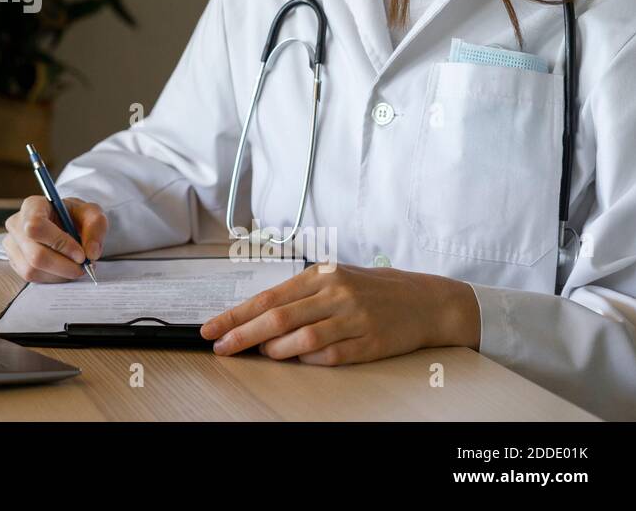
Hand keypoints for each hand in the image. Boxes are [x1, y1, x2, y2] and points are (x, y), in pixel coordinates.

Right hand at [4, 195, 106, 282]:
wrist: (65, 225)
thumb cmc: (75, 216)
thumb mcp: (91, 213)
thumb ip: (96, 227)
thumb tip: (91, 253)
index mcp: (32, 206)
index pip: (36, 226)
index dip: (59, 243)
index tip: (81, 254)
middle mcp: (16, 224)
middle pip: (35, 255)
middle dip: (64, 266)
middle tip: (83, 266)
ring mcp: (12, 245)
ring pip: (33, 270)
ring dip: (60, 274)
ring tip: (75, 266)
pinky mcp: (15, 262)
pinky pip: (32, 278)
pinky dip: (53, 278)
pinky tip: (63, 269)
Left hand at [200, 263, 480, 363]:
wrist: (424, 300)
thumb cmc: (371, 289)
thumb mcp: (333, 280)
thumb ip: (298, 297)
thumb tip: (255, 318)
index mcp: (320, 275)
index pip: (268, 297)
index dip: (236, 315)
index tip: (212, 328)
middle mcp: (335, 293)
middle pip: (278, 317)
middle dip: (243, 334)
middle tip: (221, 347)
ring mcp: (354, 318)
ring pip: (303, 338)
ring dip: (276, 350)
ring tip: (261, 354)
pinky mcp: (370, 342)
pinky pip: (331, 355)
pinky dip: (308, 360)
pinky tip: (296, 360)